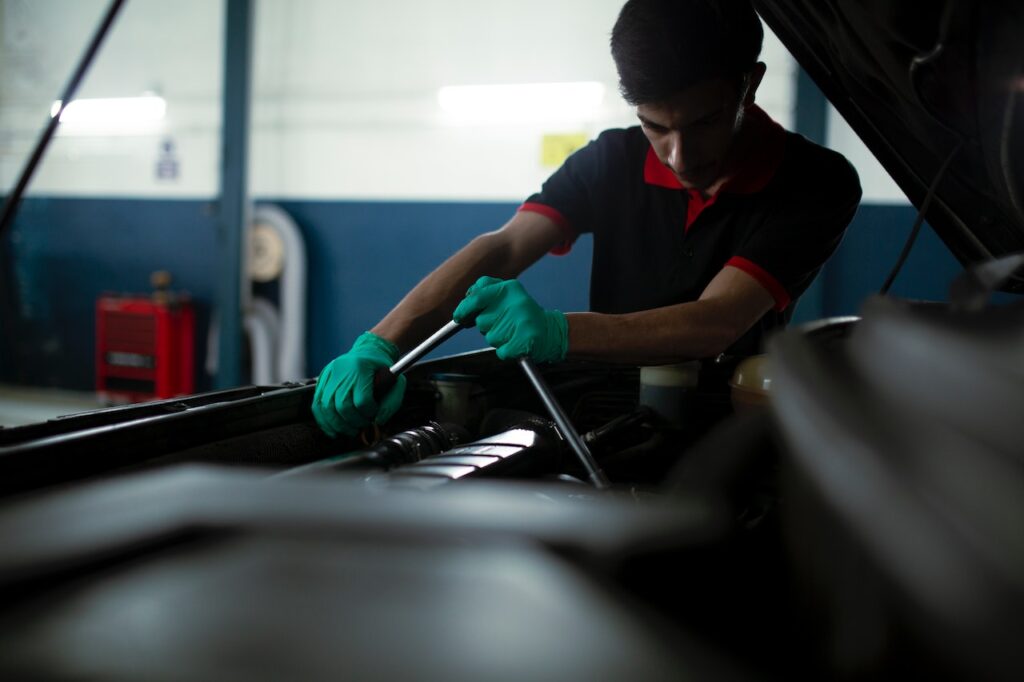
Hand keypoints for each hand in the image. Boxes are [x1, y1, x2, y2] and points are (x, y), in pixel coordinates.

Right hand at [312, 332, 406, 437]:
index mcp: (361, 368)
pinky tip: (332, 430)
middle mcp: (342, 371)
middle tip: (362, 426)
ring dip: (338, 425)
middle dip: (353, 422)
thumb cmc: (383, 368)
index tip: (373, 415)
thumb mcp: (396, 382)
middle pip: (342, 406)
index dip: (368, 413)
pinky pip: (317, 404)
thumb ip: (391, 403)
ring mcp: (329, 375)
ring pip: (327, 407)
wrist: (369, 350)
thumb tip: (378, 421)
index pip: (361, 400)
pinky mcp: (321, 380)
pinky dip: (324, 421)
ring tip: (349, 431)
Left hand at [453, 277, 567, 362]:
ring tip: (512, 332)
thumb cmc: (523, 314)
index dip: (464, 308)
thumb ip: (485, 293)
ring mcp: (521, 323)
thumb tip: (463, 307)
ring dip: (497, 338)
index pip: (477, 297)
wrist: (550, 331)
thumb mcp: (507, 294)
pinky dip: (506, 350)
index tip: (459, 317)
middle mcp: (515, 303)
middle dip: (487, 325)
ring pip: (490, 337)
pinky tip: (516, 343)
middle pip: (481, 321)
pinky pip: (501, 351)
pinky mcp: (523, 342)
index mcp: (509, 288)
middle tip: (502, 324)